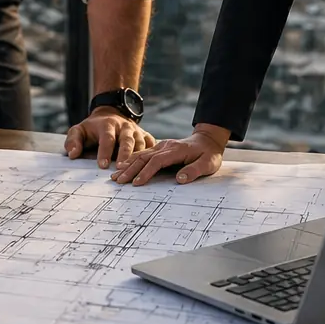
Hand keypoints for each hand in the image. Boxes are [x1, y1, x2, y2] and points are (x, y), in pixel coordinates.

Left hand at [65, 108, 154, 168]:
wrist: (111, 112)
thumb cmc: (93, 127)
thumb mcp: (79, 130)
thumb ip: (73, 141)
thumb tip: (72, 154)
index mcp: (107, 125)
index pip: (107, 138)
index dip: (104, 152)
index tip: (102, 165)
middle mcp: (124, 127)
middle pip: (126, 140)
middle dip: (124, 155)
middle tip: (121, 169)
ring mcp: (136, 131)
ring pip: (140, 144)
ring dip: (138, 158)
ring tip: (135, 173)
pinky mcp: (145, 135)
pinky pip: (151, 144)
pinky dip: (152, 154)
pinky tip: (150, 166)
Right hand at [111, 124, 229, 185]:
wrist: (207, 140)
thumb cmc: (208, 154)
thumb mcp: (208, 164)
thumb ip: (194, 171)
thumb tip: (180, 179)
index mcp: (176, 150)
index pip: (157, 161)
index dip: (146, 172)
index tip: (136, 183)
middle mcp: (166, 146)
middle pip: (144, 157)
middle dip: (130, 169)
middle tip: (118, 180)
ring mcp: (161, 146)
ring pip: (141, 154)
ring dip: (127, 165)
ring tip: (116, 175)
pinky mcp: (159, 147)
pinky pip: (143, 153)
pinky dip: (131, 159)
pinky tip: (123, 165)